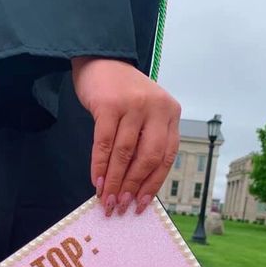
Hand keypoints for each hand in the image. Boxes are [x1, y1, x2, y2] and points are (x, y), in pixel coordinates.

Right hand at [72, 57, 180, 215]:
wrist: (101, 60)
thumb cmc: (124, 95)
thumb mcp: (145, 115)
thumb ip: (146, 142)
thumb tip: (136, 188)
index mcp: (170, 113)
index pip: (166, 157)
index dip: (152, 184)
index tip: (140, 205)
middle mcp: (156, 107)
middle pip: (147, 157)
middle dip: (132, 186)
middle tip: (120, 206)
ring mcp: (133, 104)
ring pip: (124, 154)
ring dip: (113, 181)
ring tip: (106, 199)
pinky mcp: (109, 104)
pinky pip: (103, 144)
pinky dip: (99, 166)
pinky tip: (95, 181)